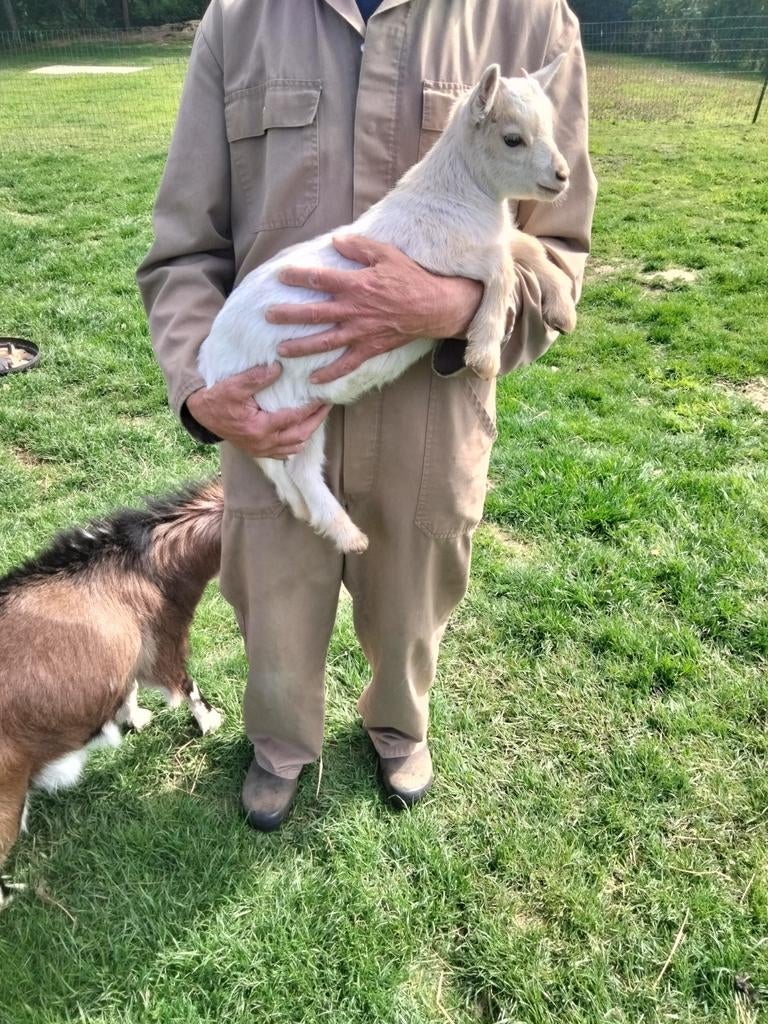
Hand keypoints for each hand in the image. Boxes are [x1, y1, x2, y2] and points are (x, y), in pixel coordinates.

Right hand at [185, 364, 330, 458]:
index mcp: (259, 428)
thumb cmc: (217, 398)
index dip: (311, 408)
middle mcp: (263, 443)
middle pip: (300, 435)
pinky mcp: (258, 451)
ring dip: (308, 432)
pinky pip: (283, 453)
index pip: (294, 418)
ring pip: (294, 446)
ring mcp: (261, 450)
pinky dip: (296, 444)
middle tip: (328, 406)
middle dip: (316, 420)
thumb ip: (256, 377)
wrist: (201, 414)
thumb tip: (279, 367)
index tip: (323, 396)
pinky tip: (302, 432)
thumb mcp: (234, 384)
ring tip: (318, 416)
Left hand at [266, 235, 482, 383]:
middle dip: (289, 315)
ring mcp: (361, 332)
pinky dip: (330, 374)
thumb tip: (336, 240)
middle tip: (268, 316)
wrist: (433, 307)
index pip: (320, 280)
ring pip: (325, 342)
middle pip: (315, 314)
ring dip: (302, 347)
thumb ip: (359, 247)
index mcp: (356, 285)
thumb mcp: (386, 254)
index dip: (299, 277)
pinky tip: (313, 381)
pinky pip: (347, 364)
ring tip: (281, 350)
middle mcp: (354, 310)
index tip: (281, 275)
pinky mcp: (370, 348)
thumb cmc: (410, 278)